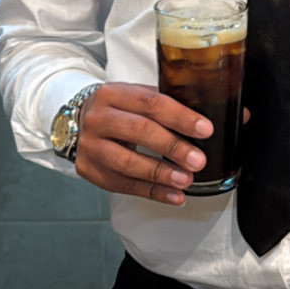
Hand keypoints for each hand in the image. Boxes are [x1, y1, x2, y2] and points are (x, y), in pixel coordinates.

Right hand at [74, 82, 213, 205]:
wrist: (78, 124)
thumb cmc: (117, 112)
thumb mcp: (134, 98)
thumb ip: (166, 105)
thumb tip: (212, 120)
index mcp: (113, 94)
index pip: (150, 102)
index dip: (180, 117)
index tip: (204, 130)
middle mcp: (98, 118)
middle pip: (139, 131)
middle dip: (172, 147)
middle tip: (197, 160)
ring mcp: (90, 145)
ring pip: (127, 162)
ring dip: (161, 174)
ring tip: (186, 180)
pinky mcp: (89, 169)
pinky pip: (124, 185)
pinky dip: (153, 192)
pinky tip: (174, 195)